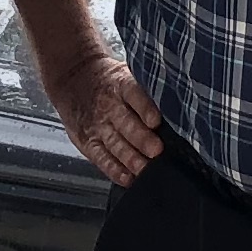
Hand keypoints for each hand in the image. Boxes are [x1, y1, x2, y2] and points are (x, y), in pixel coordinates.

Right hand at [43, 50, 165, 186]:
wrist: (72, 77)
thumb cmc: (108, 80)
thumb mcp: (125, 73)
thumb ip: (147, 89)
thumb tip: (179, 104)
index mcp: (121, 84)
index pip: (134, 95)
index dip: (145, 108)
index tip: (156, 121)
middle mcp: (109, 106)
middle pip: (126, 124)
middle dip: (142, 139)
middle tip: (157, 150)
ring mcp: (98, 125)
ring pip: (115, 144)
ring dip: (131, 158)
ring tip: (144, 168)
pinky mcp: (88, 141)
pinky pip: (102, 158)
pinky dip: (115, 170)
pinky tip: (127, 177)